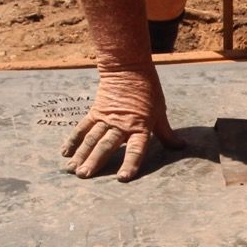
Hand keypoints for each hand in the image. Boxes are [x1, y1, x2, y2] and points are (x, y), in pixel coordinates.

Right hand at [61, 66, 183, 180]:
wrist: (128, 68)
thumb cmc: (148, 91)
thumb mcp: (161, 112)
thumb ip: (167, 134)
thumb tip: (180, 146)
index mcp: (140, 126)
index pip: (136, 148)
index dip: (130, 163)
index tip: (122, 178)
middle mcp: (121, 125)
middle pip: (106, 145)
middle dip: (95, 161)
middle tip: (84, 176)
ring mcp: (106, 118)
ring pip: (92, 139)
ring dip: (81, 154)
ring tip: (72, 169)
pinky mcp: (95, 112)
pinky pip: (82, 127)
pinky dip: (73, 140)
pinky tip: (65, 152)